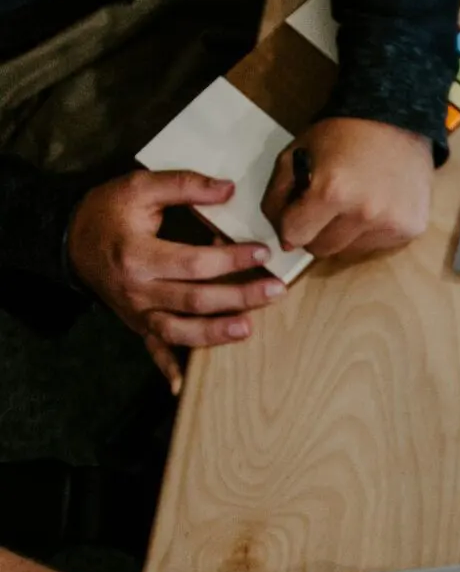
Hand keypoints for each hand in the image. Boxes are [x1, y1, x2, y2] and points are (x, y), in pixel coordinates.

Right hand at [67, 170, 282, 389]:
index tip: (263, 253)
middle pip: (195, 300)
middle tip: (276, 290)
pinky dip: (169, 369)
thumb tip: (228, 189)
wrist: (69, 239)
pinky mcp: (137, 325)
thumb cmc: (107, 211)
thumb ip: (183, 185)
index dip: (231, 260)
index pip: (194, 263)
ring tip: (248, 328)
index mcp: (137, 255)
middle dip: (240, 297)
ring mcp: (137, 312)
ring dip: (216, 334)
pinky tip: (185, 386)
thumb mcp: (138, 187)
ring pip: (180, 332)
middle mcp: (137, 290)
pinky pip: (154, 350)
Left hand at [262, 117, 432, 259]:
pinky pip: (376, 246)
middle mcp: (364, 214)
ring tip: (350, 207)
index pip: (295, 235)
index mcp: (332, 192)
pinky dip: (368, 233)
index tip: (294, 217)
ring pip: (349, 251)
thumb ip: (279, 193)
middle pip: (322, 250)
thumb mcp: (296, 152)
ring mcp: (391, 224)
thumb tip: (280, 232)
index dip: (289, 226)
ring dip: (342, 235)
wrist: (397, 121)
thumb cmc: (342, 134)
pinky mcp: (411, 229)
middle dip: (314, 233)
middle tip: (321, 211)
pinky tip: (374, 208)